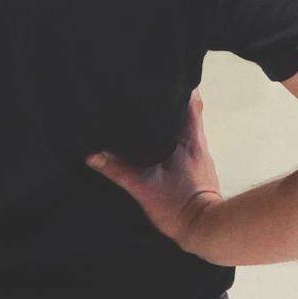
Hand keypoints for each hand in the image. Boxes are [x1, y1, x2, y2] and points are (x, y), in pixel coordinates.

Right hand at [87, 92, 221, 254]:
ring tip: (156, 104)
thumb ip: (118, 169)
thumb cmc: (179, 204)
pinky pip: (187, 137)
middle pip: (190, 105)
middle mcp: (196, 138)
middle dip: (176, 92)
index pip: (190, 98)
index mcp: (187, 135)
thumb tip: (92, 153)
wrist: (205, 228)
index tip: (168, 69)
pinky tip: (162, 135)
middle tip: (158, 82)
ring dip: (176, 111)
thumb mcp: (143, 186)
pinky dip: (176, 130)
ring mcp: (199, 150)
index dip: (181, 82)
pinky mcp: (198, 164)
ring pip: (189, 121)